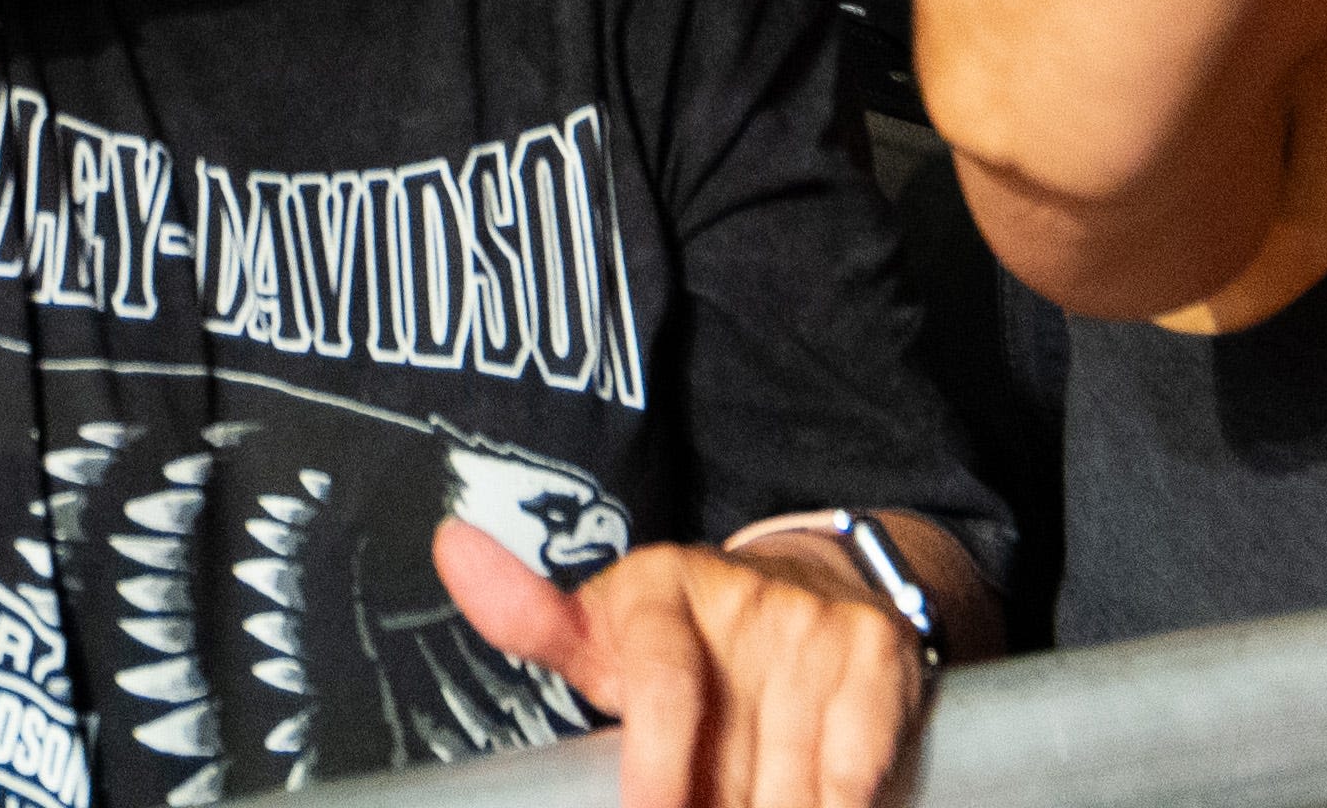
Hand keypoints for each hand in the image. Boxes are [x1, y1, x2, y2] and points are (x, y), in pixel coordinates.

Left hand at [430, 527, 930, 807]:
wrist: (818, 578)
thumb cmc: (687, 633)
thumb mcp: (606, 629)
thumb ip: (529, 615)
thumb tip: (449, 544)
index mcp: (657, 590)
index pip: (662, 683)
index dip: (657, 764)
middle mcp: (740, 599)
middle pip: (727, 762)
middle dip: (716, 804)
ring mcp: (813, 629)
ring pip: (794, 783)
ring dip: (771, 807)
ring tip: (745, 801)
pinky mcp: (878, 655)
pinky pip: (856, 771)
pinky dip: (837, 806)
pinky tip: (812, 806)